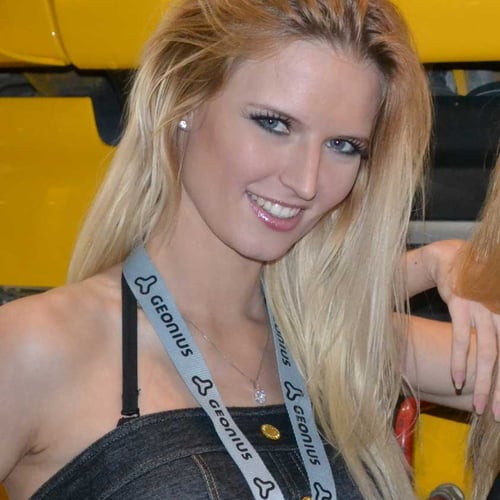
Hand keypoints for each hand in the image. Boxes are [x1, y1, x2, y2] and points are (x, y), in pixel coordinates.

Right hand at [421, 240, 499, 418]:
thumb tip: (495, 359)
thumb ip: (497, 330)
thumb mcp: (492, 306)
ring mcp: (483, 309)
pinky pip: (461, 339)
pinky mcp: (462, 304)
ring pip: (487, 353)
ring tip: (479, 408)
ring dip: (482, 383)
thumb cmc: (474, 286)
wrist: (450, 258)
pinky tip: (457, 379)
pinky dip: (460, 361)